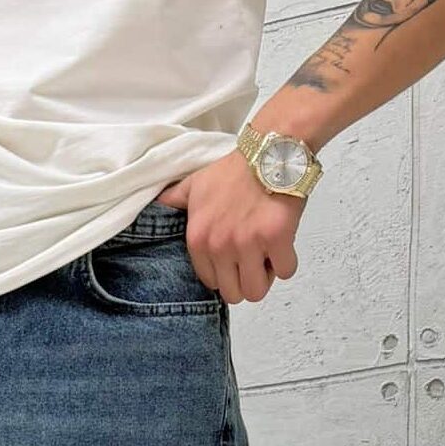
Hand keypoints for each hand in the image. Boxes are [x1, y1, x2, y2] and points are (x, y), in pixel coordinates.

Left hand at [155, 149, 304, 305]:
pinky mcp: (276, 239)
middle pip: (234, 294)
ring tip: (267, 253)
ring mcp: (248, 244)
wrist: (269, 152)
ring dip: (266, 276)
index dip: (226, 274)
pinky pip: (285, 271)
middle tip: (254, 258)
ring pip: (257, 291)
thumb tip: (157, 205)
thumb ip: (174, 200)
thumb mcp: (194, 184)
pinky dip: (287, 261)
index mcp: (199, 239)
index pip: (211, 283)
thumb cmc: (235, 170)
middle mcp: (219, 246)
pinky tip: (283, 241)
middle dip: (246, 280)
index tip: (235, 258)